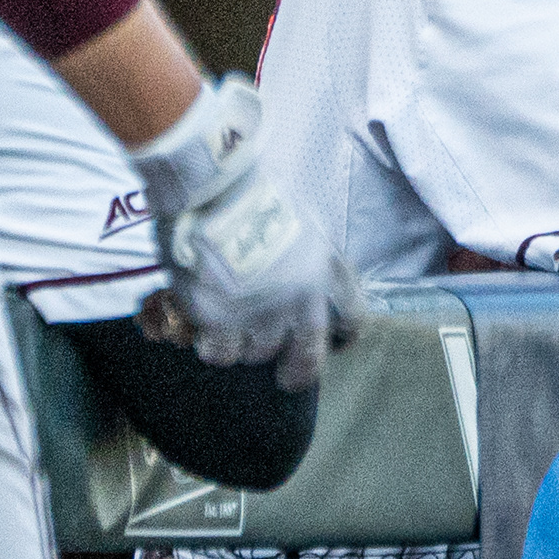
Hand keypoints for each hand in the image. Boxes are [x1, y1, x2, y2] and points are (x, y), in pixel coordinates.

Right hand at [131, 76, 363, 382]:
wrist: (214, 181)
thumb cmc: (254, 188)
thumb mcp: (304, 220)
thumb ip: (310, 259)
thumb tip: (305, 288)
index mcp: (326, 268)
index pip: (353, 319)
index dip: (343, 337)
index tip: (332, 344)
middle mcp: (301, 298)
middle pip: (307, 357)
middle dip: (297, 370)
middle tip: (285, 377)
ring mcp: (260, 312)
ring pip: (258, 354)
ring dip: (245, 346)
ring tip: (231, 328)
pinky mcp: (220, 319)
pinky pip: (220, 353)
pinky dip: (212, 346)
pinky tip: (205, 331)